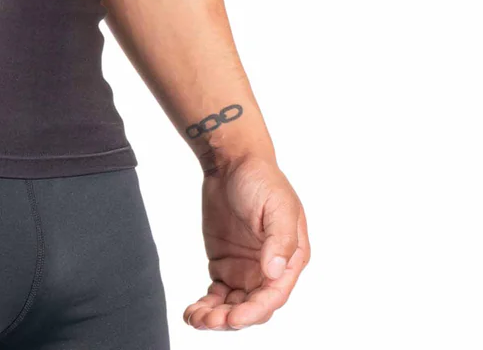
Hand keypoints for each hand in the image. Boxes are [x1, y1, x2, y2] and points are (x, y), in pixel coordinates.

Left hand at [184, 155, 308, 330]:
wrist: (232, 161)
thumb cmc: (261, 179)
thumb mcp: (277, 205)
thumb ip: (280, 239)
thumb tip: (274, 272)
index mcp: (290, 259)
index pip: (274, 295)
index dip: (254, 311)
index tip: (234, 317)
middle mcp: (269, 270)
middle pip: (252, 306)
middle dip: (232, 318)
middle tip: (209, 321)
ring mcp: (246, 269)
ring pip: (234, 304)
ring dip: (217, 317)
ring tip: (196, 319)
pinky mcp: (225, 265)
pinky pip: (217, 294)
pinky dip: (206, 305)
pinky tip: (192, 312)